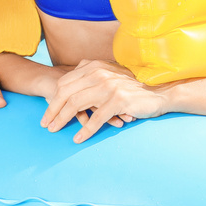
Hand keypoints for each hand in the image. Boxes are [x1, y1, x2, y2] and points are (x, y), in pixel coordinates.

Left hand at [41, 59, 164, 142]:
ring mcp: (109, 86)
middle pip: (66, 92)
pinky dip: (84, 130)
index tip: (47, 113)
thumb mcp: (110, 76)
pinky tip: (77, 138)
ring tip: (55, 130)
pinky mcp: (118, 100)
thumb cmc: (132, 88)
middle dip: (52, 110)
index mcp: (95, 66)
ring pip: (76, 104)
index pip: (65, 82)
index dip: (53, 99)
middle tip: (45, 125)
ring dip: (63, 119)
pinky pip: (96, 118)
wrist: (159, 92)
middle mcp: (100, 73)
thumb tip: (70, 87)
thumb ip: (92, 76)